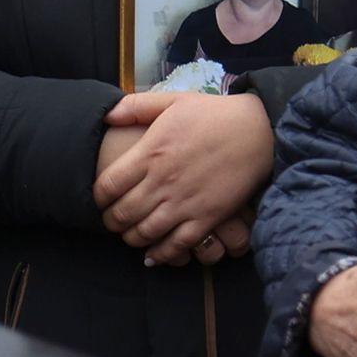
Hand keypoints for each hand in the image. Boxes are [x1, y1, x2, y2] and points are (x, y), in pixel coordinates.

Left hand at [92, 91, 273, 264]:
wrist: (258, 130)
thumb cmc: (214, 114)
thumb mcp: (172, 101)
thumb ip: (136, 107)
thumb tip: (107, 114)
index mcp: (150, 154)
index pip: (107, 186)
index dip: (98, 198)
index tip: (100, 200)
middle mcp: (162, 182)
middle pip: (122, 214)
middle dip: (111, 222)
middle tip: (112, 221)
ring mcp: (184, 202)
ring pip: (145, 233)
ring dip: (131, 238)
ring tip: (130, 235)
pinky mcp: (207, 217)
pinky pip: (176, 245)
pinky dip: (161, 254)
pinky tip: (153, 254)